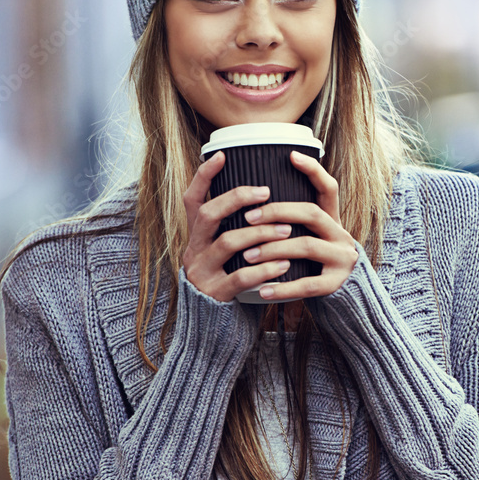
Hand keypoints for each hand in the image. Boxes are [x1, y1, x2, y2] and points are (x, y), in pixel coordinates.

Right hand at [181, 151, 300, 302]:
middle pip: (209, 214)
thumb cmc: (227, 279)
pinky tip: (284, 265)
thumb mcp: (223, 253)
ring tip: (286, 230)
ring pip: (228, 243)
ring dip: (261, 233)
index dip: (204, 176)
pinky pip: (240, 277)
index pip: (192, 200)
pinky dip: (265, 269)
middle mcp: (194, 250)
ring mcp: (201, 272)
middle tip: (266, 193)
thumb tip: (261, 197)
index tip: (221, 155)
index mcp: (195, 236)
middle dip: (237, 199)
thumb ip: (232, 229)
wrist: (211, 325)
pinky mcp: (215, 294)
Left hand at [241, 150, 357, 301]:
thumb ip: (295, 220)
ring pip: (306, 246)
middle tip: (248, 217)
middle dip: (277, 212)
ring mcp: (341, 259)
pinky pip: (308, 284)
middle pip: (311, 213)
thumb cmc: (315, 261)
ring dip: (273, 249)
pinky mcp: (336, 283)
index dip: (313, 170)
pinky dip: (283, 287)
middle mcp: (341, 235)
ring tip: (247, 256)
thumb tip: (258, 194)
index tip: (291, 156)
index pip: (328, 188)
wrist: (346, 295)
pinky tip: (262, 290)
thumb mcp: (312, 236)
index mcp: (333, 219)